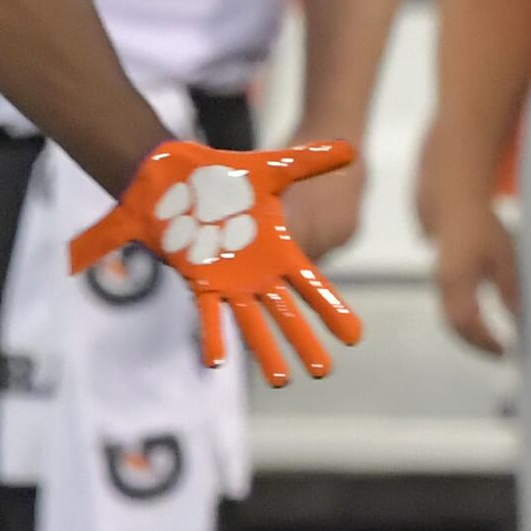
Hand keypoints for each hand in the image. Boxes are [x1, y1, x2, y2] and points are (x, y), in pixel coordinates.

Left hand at [70, 138, 364, 387]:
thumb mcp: (273, 168)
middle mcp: (259, 273)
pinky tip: (215, 363)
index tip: (354, 336)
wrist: (176, 174)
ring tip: (281, 382)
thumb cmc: (226, 174)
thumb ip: (309, 161)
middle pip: (288, 313)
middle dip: (305, 341)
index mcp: (280, 250)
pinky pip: (208, 314)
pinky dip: (213, 336)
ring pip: (253, 322)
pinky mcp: (200, 281)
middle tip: (323, 371)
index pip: (313, 285)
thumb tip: (351, 149)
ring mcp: (230, 280)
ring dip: (266, 351)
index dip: (332, 309)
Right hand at [427, 192, 519, 357]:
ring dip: (471, 337)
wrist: (452, 206)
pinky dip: (467, 325)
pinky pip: (449, 311)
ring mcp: (439, 283)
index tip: (506, 350)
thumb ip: (508, 286)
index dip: (484, 340)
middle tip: (501, 354)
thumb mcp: (504, 255)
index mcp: (458, 278)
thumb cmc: (482, 228)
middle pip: (454, 326)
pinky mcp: (442, 282)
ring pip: (450, 321)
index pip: (465, 321)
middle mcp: (443, 284)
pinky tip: (484, 328)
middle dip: (477, 344)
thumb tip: (515, 316)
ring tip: (495, 345)